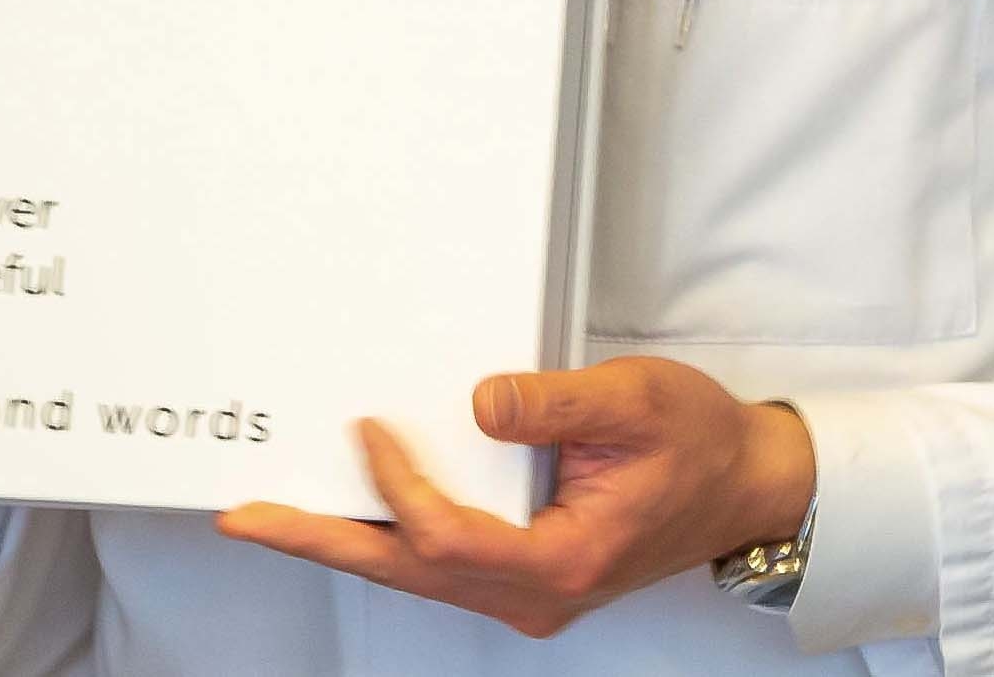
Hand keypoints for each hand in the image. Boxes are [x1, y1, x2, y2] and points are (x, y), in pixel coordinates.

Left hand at [216, 358, 813, 638]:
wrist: (744, 485)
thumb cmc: (699, 444)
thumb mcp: (636, 402)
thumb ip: (557, 403)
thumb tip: (482, 401)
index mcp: (562, 560)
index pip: (447, 537)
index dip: (397, 486)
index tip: (368, 428)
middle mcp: (535, 593)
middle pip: (408, 573)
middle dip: (322, 543)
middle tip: (248, 521)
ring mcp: (526, 591)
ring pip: (417, 576)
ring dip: (345, 545)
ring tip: (275, 520)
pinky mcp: (522, 574)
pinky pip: (440, 566)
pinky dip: (389, 540)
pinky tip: (351, 516)